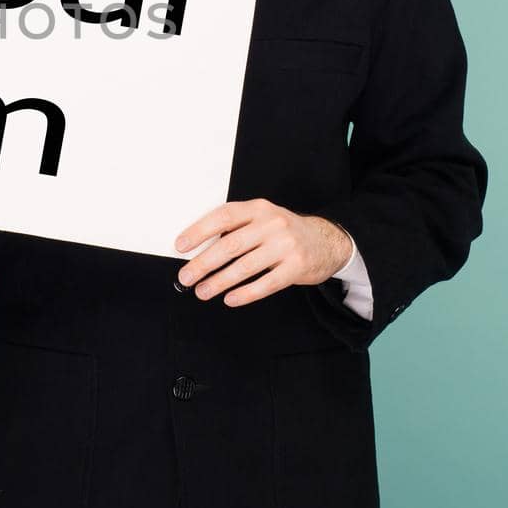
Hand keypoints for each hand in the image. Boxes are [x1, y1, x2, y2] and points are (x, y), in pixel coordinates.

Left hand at [173, 198, 351, 306]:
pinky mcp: (296, 267)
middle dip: (203, 264)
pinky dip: (245, 294)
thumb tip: (199, 250)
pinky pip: (265, 284)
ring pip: (245, 267)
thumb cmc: (283, 232)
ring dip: (219, 282)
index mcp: (258, 208)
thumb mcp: (261, 219)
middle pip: (230, 245)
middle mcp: (272, 224)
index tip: (181, 246)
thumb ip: (236, 228)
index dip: (199, 231)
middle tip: (186, 276)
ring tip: (202, 291)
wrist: (326, 241)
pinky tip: (229, 299)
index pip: (223, 217)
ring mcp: (286, 245)